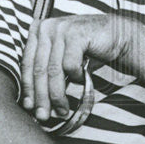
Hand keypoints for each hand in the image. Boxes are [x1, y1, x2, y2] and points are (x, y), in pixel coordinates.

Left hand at [19, 14, 144, 122]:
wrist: (117, 35)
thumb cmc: (88, 50)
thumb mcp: (61, 58)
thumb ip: (47, 72)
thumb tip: (32, 103)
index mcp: (37, 31)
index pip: (27, 64)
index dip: (28, 88)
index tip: (29, 107)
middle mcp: (46, 27)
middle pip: (39, 69)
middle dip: (41, 97)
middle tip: (44, 116)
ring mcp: (61, 29)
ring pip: (53, 71)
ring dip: (57, 94)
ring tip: (62, 109)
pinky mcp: (75, 34)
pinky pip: (70, 64)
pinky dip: (75, 76)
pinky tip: (82, 79)